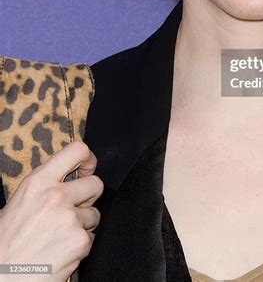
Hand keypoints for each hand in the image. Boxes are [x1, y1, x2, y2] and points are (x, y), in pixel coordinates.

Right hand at [0, 140, 103, 281]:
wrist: (0, 279)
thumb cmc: (4, 244)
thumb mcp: (19, 204)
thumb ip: (44, 188)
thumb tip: (68, 180)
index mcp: (38, 182)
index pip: (77, 151)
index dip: (88, 159)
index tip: (86, 169)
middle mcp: (55, 196)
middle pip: (95, 184)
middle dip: (88, 198)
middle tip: (73, 210)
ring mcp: (70, 219)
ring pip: (94, 214)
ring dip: (83, 225)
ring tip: (59, 237)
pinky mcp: (80, 241)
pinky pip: (91, 238)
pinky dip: (80, 247)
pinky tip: (60, 252)